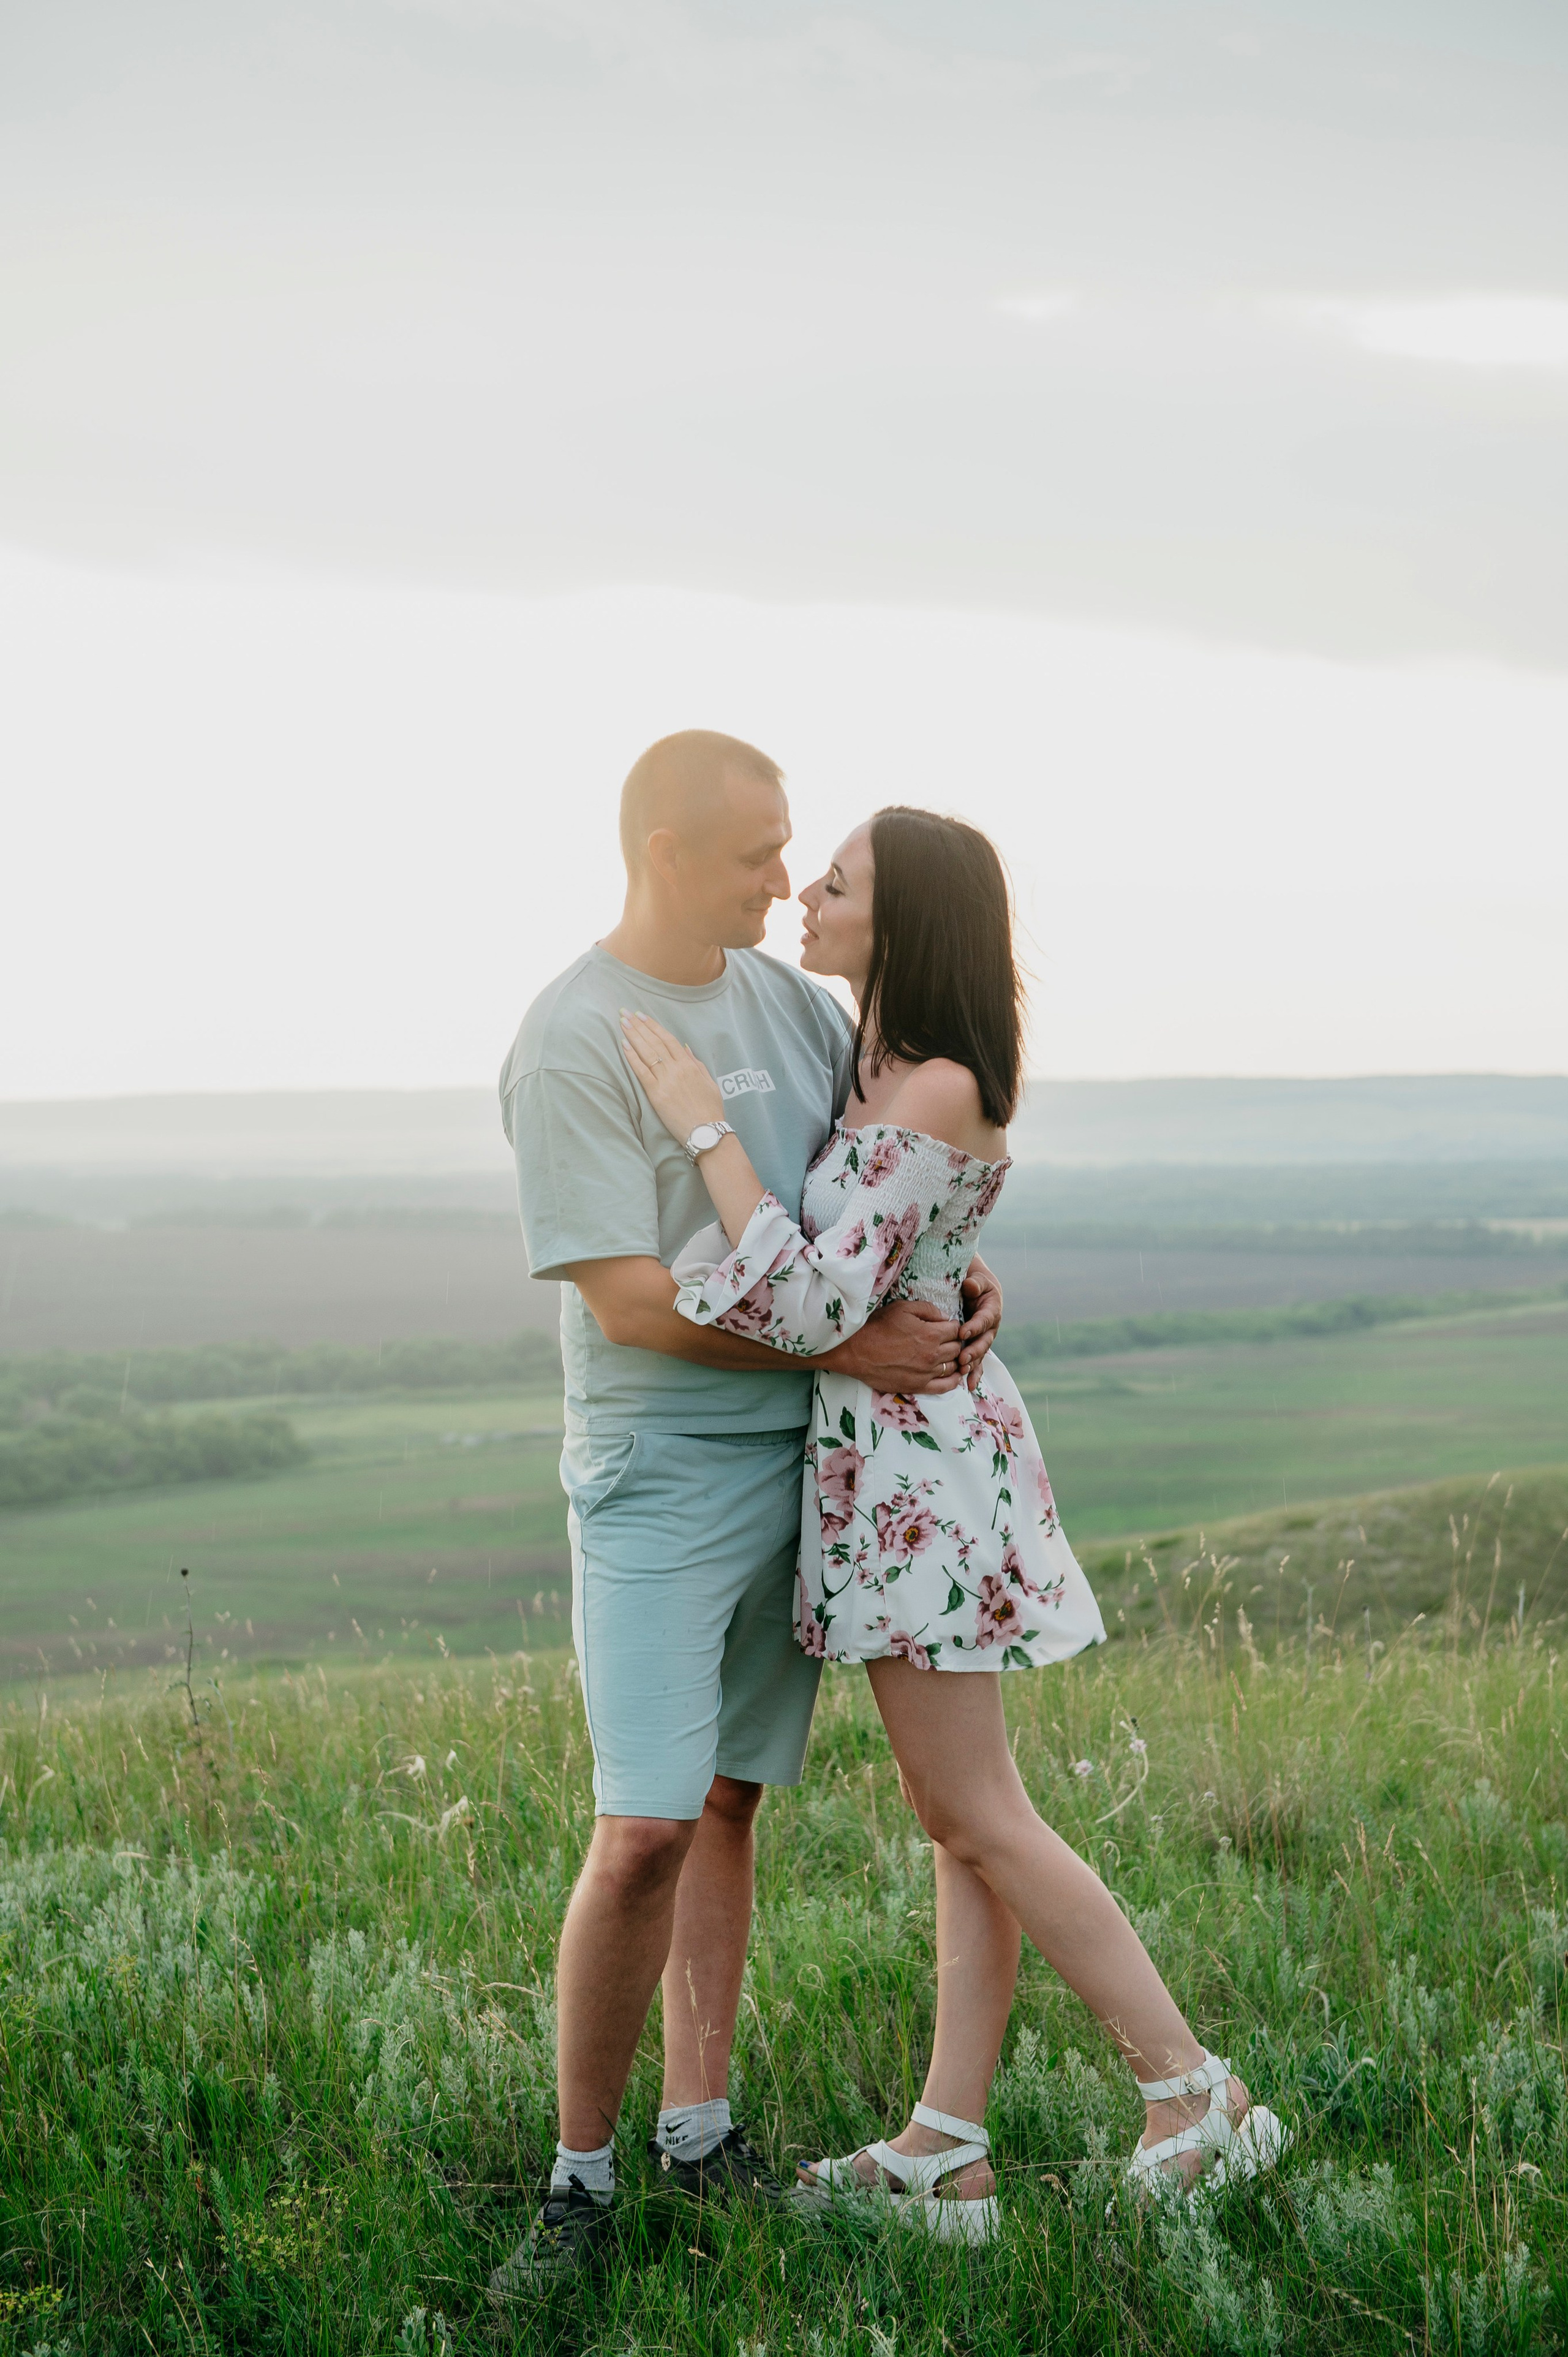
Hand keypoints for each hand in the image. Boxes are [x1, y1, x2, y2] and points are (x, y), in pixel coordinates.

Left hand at [620, 1009, 724, 1145]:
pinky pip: (641, 1071)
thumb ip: (696, 1063)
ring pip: (647, 1052)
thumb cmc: (710, 1109)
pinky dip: (632, 1057)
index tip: (642, 1015)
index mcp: (689, 1065)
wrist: (706, 1131)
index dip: (653, 1026)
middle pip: (654, 1042)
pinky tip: (624, 1045)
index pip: (668, 1039)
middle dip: (639, 1025)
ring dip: (633, 1036)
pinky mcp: (656, 1094)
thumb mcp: (709, 1082)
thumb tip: (685, 1047)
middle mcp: (676, 1069)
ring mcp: (665, 1080)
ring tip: (622, 1022)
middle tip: (625, 1012)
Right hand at [823, 1297, 965, 1394]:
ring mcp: (926, 1373)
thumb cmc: (877, 1327)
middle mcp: (933, 1355)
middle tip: (947, 1339)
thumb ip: (927, 1309)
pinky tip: (954, 1375)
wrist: (856, 1352)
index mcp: (931, 1334)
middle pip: (957, 1348)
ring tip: (948, 1354)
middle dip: (954, 1341)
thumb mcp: (902, 1308)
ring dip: (954, 1359)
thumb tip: (944, 1317)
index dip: (953, 1326)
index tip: (947, 1326)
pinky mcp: (918, 1386)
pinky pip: (945, 1387)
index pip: (956, 1329)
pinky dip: (953, 1381)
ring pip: (953, 1366)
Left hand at [958, 1257, 1001, 1389]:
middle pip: (984, 1341)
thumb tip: (970, 1285)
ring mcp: (984, 1339)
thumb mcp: (976, 1278)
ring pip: (981, 1354)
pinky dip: (974, 1374)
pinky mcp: (977, 1347)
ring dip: (973, 1364)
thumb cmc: (973, 1282)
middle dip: (974, 1350)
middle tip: (963, 1358)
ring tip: (963, 1372)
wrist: (975, 1289)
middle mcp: (990, 1327)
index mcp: (991, 1310)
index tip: (962, 1333)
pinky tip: (969, 1386)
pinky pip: (978, 1362)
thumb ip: (974, 1282)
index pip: (984, 1319)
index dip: (974, 1326)